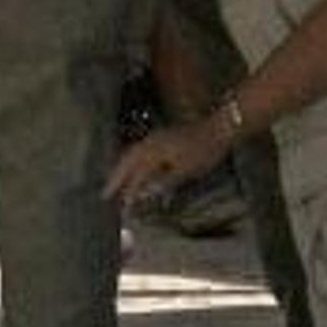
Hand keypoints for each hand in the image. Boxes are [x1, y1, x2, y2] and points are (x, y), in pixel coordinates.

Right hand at [108, 117, 227, 208]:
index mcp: (152, 150)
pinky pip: (142, 152)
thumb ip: (160, 183)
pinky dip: (135, 164)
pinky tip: (136, 173)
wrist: (220, 128)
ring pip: (133, 156)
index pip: (130, 171)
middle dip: (116, 178)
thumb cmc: (203, 151)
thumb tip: (140, 196)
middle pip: (126, 161)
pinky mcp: (164, 139)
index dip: (119, 186)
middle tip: (106, 194)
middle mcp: (150, 142)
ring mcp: (157, 139)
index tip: (106, 198)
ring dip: (123, 171)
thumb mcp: (184, 171)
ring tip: (117, 185)